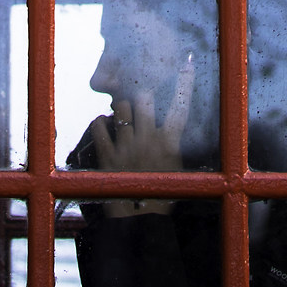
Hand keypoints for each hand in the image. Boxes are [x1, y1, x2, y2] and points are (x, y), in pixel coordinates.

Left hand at [90, 54, 195, 215]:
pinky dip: (100, 123)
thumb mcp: (178, 170)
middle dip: (141, 92)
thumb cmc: (163, 197)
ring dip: (120, 106)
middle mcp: (148, 139)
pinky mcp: (107, 156)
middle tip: (138, 94)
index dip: (185, 83)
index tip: (188, 62)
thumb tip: (174, 131)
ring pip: (120, 106)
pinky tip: (104, 126)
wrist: (140, 224)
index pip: (181, 106)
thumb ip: (175, 147)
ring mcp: (126, 146)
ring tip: (121, 112)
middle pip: (144, 97)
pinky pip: (98, 126)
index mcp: (169, 143)